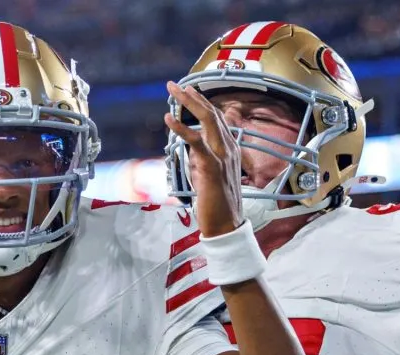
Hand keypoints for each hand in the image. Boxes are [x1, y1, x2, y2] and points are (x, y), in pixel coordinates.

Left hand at [164, 81, 242, 236]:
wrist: (226, 225)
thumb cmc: (218, 204)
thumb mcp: (212, 176)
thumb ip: (205, 161)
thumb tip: (194, 153)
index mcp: (230, 150)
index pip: (217, 119)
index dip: (201, 103)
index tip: (187, 91)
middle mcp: (229, 148)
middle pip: (211, 113)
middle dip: (192, 96)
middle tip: (174, 84)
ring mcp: (222, 156)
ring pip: (207, 121)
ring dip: (188, 102)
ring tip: (173, 90)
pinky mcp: (212, 166)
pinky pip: (196, 142)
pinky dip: (182, 128)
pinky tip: (169, 118)